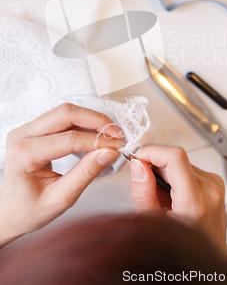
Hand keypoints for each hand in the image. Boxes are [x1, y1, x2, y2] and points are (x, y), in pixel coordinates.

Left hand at [0, 103, 124, 247]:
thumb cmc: (29, 211)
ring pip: (65, 112)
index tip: (118, 147)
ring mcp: (26, 129)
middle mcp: (22, 136)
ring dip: (91, 120)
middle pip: (66, 114)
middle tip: (118, 134)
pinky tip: (97, 134)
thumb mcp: (61, 198)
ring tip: (111, 135)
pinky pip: (62, 118)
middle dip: (96, 121)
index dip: (98, 141)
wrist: (9, 212)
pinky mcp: (34, 128)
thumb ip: (85, 174)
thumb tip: (109, 153)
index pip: (69, 139)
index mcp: (24, 155)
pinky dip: (83, 123)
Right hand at [130, 145, 226, 254]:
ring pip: (182, 162)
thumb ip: (143, 192)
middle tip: (147, 185)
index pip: (175, 156)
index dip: (153, 151)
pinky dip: (177, 177)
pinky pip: (189, 168)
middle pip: (176, 159)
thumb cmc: (181, 246)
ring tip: (163, 197)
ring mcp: (215, 184)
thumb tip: (138, 165)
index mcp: (196, 201)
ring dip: (167, 173)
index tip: (139, 157)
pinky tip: (174, 195)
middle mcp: (210, 189)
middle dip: (156, 166)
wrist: (207, 258)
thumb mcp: (153, 222)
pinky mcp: (215, 182)